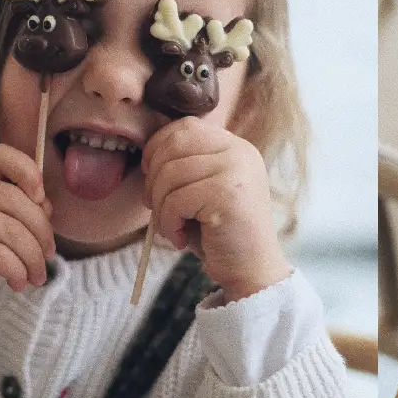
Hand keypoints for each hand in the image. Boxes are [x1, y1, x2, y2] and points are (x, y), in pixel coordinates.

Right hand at [0, 145, 54, 345]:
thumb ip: (21, 212)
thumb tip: (46, 207)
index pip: (2, 155)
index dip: (28, 171)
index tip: (41, 199)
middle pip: (14, 198)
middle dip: (42, 231)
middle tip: (48, 256)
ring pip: (10, 229)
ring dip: (32, 257)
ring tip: (36, 276)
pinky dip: (16, 271)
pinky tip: (18, 283)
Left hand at [142, 117, 290, 299]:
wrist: (251, 270)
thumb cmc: (220, 234)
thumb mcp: (202, 190)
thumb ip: (183, 166)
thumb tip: (145, 157)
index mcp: (235, 146)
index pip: (185, 126)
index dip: (158, 148)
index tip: (153, 179)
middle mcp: (239, 152)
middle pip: (174, 145)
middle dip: (154, 178)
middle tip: (155, 208)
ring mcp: (236, 171)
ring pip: (170, 174)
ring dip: (160, 206)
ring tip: (173, 227)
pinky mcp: (228, 195)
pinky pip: (176, 200)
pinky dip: (168, 223)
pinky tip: (180, 238)